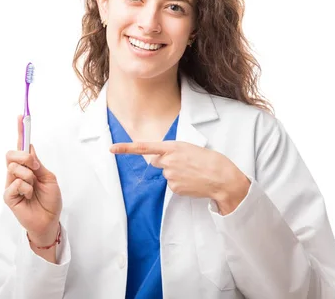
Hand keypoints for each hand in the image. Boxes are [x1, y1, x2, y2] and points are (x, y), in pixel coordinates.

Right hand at [4, 115, 61, 245]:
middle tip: (35, 167)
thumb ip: (37, 164)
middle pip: (11, 154)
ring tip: (33, 189)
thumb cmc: (49, 200)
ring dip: (29, 177)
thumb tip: (29, 149)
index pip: (21, 146)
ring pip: (14, 168)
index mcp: (27, 166)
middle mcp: (16, 172)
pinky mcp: (8, 196)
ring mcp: (10, 183)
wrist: (49, 220)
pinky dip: (25, 189)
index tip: (21, 116)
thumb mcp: (48, 178)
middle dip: (25, 157)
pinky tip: (28, 197)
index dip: (20, 131)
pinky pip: (14, 183)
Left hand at [110, 141, 249, 214]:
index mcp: (172, 147)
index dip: (126, 148)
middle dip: (167, 163)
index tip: (111, 149)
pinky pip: (173, 185)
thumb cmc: (209, 160)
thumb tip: (159, 162)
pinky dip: (181, 184)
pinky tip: (193, 182)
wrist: (223, 178)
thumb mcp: (190, 148)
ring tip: (193, 173)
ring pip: (166, 174)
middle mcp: (168, 160)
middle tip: (187, 164)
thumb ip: (172, 152)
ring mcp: (170, 175)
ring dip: (176, 174)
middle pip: (158, 162)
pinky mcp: (174, 188)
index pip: (144, 147)